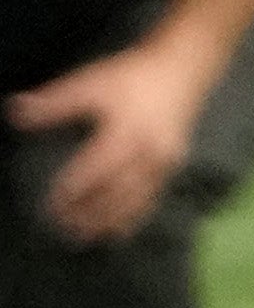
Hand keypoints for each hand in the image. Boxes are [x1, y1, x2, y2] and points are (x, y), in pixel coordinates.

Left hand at [12, 36, 217, 244]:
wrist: (183, 69)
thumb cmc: (132, 76)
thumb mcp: (91, 82)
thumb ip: (54, 102)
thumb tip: (15, 112)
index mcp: (127, 132)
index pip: (94, 169)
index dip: (72, 191)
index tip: (51, 208)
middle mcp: (148, 152)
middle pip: (116, 191)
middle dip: (91, 214)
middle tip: (64, 230)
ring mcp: (165, 162)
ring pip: (136, 200)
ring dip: (110, 222)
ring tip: (88, 238)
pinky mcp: (173, 166)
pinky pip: (152, 199)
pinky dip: (134, 218)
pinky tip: (119, 232)